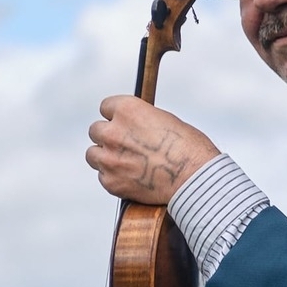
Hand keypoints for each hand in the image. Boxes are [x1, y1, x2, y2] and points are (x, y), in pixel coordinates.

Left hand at [87, 96, 219, 204]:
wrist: (194, 177)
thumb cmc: (188, 147)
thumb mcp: (166, 120)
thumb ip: (142, 121)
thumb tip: (132, 126)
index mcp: (128, 110)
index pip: (106, 106)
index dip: (115, 114)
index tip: (121, 120)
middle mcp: (113, 132)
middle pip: (95, 130)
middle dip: (108, 135)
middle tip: (123, 143)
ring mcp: (109, 158)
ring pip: (93, 154)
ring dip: (105, 156)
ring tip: (124, 161)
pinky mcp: (110, 181)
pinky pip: (103, 176)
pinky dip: (114, 176)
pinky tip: (132, 176)